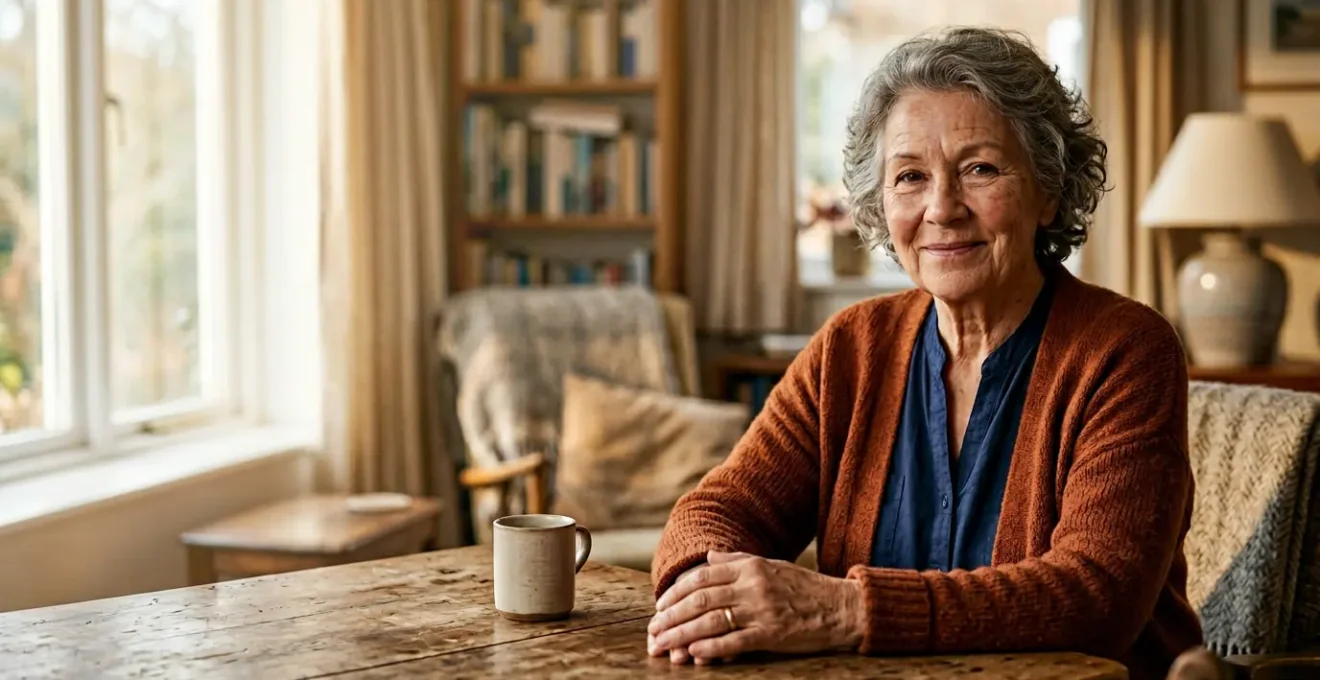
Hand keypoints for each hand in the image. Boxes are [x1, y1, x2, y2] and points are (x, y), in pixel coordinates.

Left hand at [646, 551, 864, 663]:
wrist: (842, 608)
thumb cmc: (804, 588)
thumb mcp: (770, 565)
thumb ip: (737, 561)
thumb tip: (708, 558)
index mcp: (750, 567)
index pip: (701, 577)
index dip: (675, 592)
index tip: (659, 606)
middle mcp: (752, 586)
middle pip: (700, 599)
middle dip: (671, 615)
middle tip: (653, 630)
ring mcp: (762, 611)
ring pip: (711, 621)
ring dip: (682, 634)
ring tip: (664, 645)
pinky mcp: (772, 635)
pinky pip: (735, 642)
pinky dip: (711, 648)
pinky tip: (694, 654)